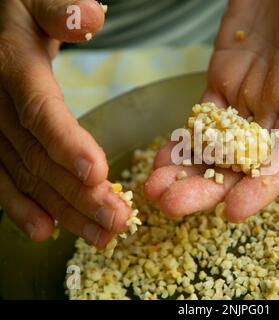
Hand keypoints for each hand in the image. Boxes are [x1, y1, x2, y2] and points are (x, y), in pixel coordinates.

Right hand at [0, 0, 129, 247]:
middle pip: (39, 156)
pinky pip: (4, 179)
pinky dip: (24, 208)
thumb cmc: (19, 9)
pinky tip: (47, 231)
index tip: (97, 174)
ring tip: (100, 237)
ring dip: (63, 211)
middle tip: (117, 220)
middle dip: (79, 193)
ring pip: (26, 176)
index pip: (40, 111)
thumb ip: (59, 8)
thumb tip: (90, 16)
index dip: (66, 143)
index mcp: (12, 67)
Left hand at [145, 0, 278, 221]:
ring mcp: (247, 98)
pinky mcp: (222, 82)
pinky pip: (199, 121)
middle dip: (210, 187)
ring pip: (216, 147)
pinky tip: (160, 162)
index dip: (263, 186)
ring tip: (155, 192)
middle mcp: (278, 109)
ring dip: (186, 172)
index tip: (234, 211)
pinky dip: (180, 143)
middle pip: (243, 162)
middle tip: (174, 207)